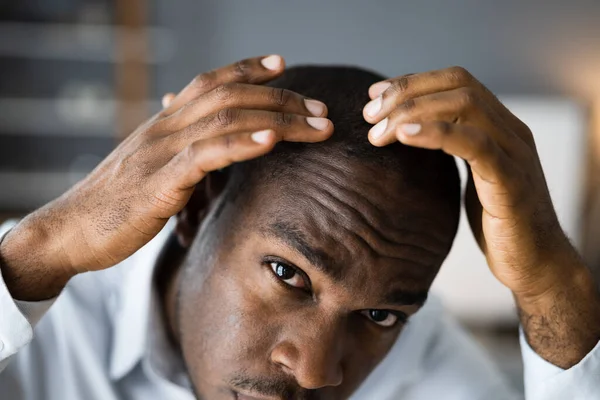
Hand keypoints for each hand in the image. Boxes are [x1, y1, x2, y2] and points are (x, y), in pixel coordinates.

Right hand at [0, 55, 332, 299]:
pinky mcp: (160, 183)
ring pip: (227, 119)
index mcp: (163, 123)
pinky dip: (242, 143)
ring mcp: (162, 152)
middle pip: (231, 97)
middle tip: (321, 109)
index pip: (210, 82)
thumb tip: (202, 144)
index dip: (248, 70)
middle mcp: (165, 127)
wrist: (70, 230)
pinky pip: (207, 154)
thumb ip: (176, 150)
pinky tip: (271, 140)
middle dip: (282, 99)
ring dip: (278, 119)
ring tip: (316, 124)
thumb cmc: (114, 203)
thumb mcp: (148, 167)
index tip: (282, 66)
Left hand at [362, 66, 599, 366]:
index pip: (456, 81)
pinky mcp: (510, 180)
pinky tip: (404, 137)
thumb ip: (452, 151)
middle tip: (368, 115)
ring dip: (413, 112)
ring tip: (377, 132)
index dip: (413, 82)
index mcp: (500, 126)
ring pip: (466, 106)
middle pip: (458, 85)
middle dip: (407, 92)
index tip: (374, 96)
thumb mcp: (470, 177)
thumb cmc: (497, 222)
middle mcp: (511, 130)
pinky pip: (474, 144)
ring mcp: (514, 152)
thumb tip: (406, 137)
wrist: (535, 263)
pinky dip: (436, 134)